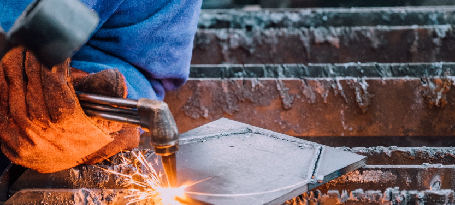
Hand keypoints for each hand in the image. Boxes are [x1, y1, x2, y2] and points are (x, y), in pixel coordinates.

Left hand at [0, 47, 137, 172]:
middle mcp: (45, 132)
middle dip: (33, 61)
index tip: (55, 53)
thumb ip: (110, 94)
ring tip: (21, 52)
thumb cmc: (85, 135)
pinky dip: (2, 84)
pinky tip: (8, 70)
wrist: (66, 161)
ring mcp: (23, 137)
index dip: (52, 66)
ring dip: (15, 67)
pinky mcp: (7, 139)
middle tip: (36, 47)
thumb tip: (116, 77)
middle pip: (33, 87)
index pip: (56, 87)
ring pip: (13, 92)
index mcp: (70, 126)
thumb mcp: (105, 117)